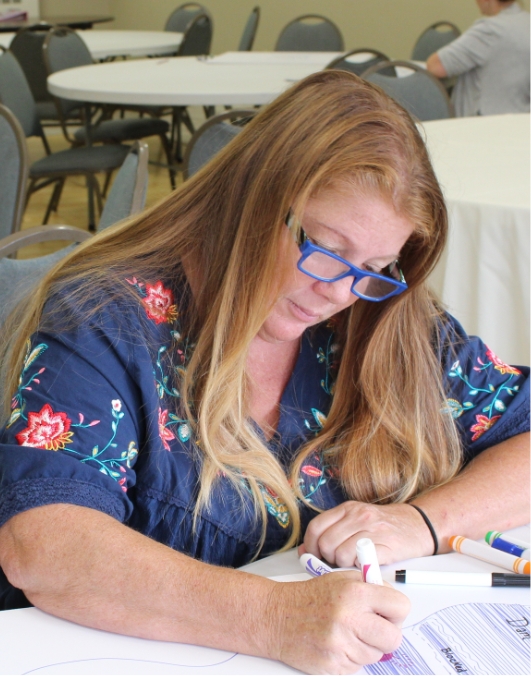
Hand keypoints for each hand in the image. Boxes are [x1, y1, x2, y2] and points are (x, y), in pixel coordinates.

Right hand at [266, 572, 409, 673]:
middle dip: (387, 634)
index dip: (396, 611)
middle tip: (373, 627)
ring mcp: (341, 645)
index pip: (400, 607)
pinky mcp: (333, 666)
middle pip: (394, 638)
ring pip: (375, 655)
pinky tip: (336, 643)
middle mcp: (350, 618)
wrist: (276, 616)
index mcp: (355, 592)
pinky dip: (350, 658)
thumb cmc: (310, 597)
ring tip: (347, 633)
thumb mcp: (340, 579)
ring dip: (366, 647)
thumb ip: (370, 587)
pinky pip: (358, 667)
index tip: (388, 612)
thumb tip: (395, 602)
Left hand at [301, 501, 434, 566]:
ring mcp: (372, 529)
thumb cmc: (383, 527)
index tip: (315, 556)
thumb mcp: (355, 521)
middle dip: (328, 559)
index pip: (316, 527)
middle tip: (338, 562)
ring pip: (340, 554)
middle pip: (326, 543)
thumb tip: (304, 551)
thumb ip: (331, 532)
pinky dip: (358, 568)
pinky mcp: (385, 545)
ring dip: (343, 566)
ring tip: (352, 563)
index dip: (311, 546)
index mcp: (347, 508)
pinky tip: (364, 565)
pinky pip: (359, 561)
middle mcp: (358, 515)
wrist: (418, 525)